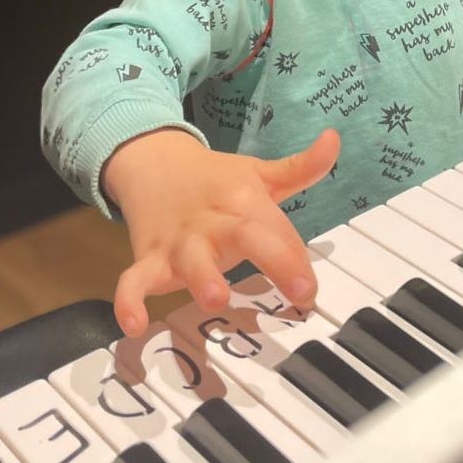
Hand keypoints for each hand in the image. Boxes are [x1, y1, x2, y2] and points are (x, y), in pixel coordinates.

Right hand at [101, 126, 339, 336]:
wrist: (153, 163)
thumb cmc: (216, 179)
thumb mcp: (259, 173)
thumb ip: (301, 167)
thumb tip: (334, 138)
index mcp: (246, 200)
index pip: (278, 230)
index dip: (298, 258)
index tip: (312, 289)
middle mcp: (215, 220)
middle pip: (245, 236)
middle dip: (274, 260)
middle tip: (299, 289)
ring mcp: (179, 241)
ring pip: (189, 260)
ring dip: (202, 277)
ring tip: (215, 297)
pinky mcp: (148, 257)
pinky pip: (132, 280)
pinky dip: (128, 300)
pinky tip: (133, 325)